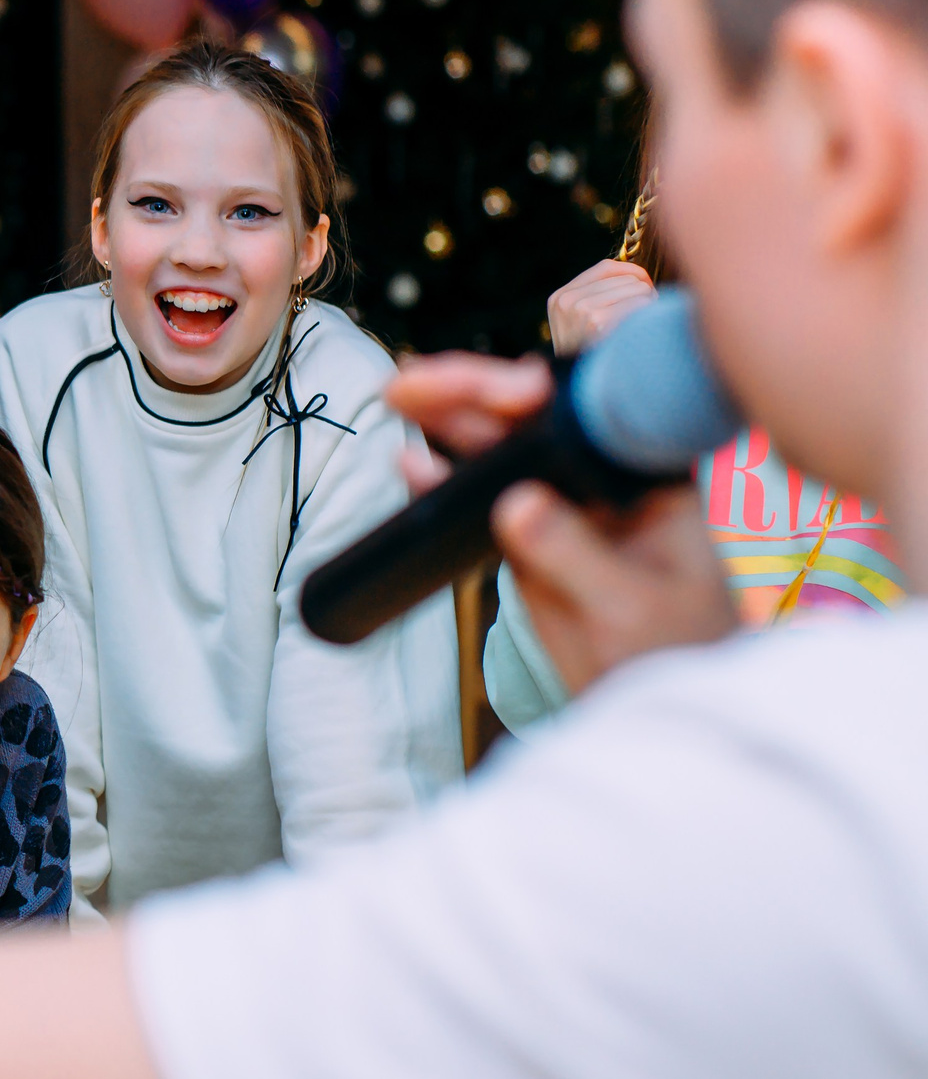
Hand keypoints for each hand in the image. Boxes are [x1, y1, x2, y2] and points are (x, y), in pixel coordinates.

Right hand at [383, 350, 736, 692]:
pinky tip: (413, 467)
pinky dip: (445, 480)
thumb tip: (514, 504)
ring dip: (452, 423)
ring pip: (502, 450)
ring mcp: (564, 503)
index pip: (594, 414)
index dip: (546, 392)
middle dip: (477, 393)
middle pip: (536, 419)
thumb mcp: (630, 606)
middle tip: (418, 385)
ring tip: (402, 398)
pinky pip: (481, 497)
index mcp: (649, 476)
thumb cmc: (676, 650)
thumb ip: (573, 554)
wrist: (661, 694)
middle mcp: (605, 477)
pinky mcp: (529, 535)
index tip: (507, 392)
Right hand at [545, 259, 656, 356]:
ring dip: (648, 308)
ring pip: (638, 288)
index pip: (606, 267)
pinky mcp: (597, 322)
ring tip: (640, 333)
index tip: (648, 289)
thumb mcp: (582, 326)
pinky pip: (642, 303)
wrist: (586, 396)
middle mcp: (566, 301)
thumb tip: (642, 276)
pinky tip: (643, 336)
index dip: (634, 274)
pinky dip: (650, 318)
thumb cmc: (594, 360)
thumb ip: (601, 298)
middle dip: (642, 295)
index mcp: (559, 298)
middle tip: (641, 324)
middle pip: (626, 278)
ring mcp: (579, 311)